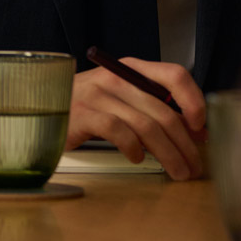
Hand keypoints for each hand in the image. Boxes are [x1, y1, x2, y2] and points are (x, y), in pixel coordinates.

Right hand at [65, 57, 205, 179]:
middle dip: (185, 144)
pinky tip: (136, 158)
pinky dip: (133, 149)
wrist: (40, 104)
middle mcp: (114, 77)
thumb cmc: (87, 105)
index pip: (173, 74)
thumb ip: (154, 108)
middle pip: (163, 112)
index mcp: (130, 68)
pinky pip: (118, 132)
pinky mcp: (81, 114)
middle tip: (194, 166)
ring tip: (177, 171)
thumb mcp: (121, 97)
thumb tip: (196, 132)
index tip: (200, 128)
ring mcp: (96, 94)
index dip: (194, 100)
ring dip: (168, 154)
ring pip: (146, 126)